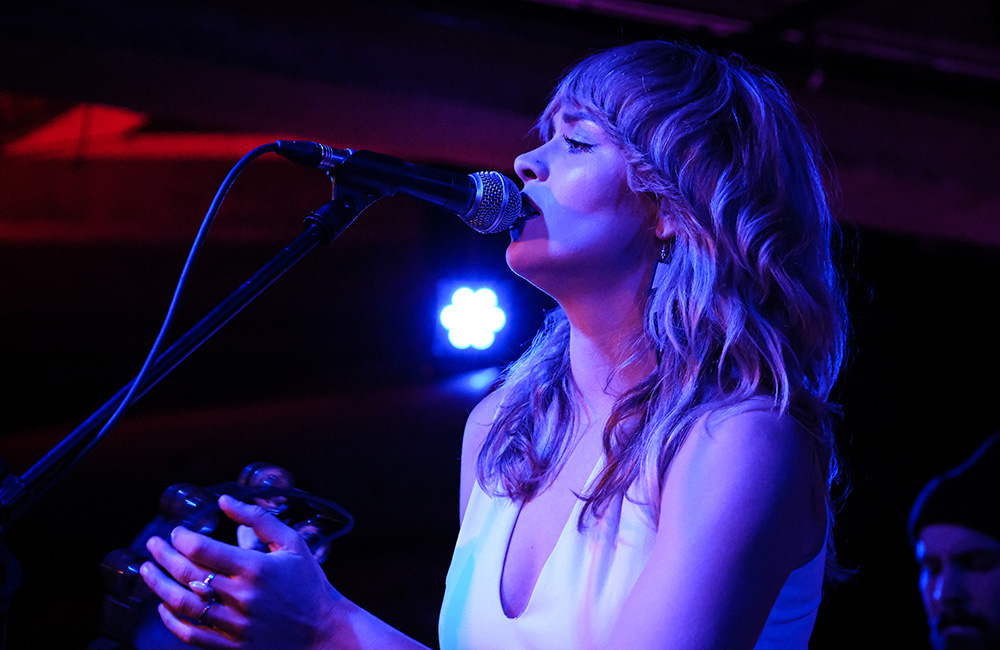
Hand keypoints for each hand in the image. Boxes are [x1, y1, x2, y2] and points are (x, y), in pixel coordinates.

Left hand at [141, 494, 340, 649]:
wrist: (324, 629)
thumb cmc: (309, 582)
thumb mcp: (292, 543)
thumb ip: (258, 519)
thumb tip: (226, 500)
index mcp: (256, 568)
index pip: (202, 549)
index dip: (182, 538)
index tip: (177, 531)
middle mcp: (242, 596)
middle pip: (187, 574)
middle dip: (163, 555)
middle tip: (154, 544)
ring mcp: (235, 624)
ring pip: (183, 604)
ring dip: (158, 586)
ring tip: (147, 571)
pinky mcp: (232, 646)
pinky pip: (191, 634)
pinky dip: (171, 620)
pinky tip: (162, 607)